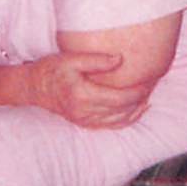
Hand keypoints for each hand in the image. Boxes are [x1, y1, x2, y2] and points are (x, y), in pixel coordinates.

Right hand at [24, 51, 153, 128]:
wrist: (33, 87)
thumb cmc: (51, 70)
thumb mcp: (71, 59)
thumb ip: (96, 60)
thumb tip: (120, 60)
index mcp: (83, 95)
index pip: (120, 98)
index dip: (137, 91)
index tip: (149, 79)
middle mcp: (85, 112)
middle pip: (123, 111)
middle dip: (140, 99)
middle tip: (153, 84)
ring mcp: (85, 120)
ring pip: (119, 121)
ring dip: (136, 110)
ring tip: (148, 96)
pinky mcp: (85, 123)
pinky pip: (111, 126)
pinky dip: (127, 119)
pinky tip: (136, 109)